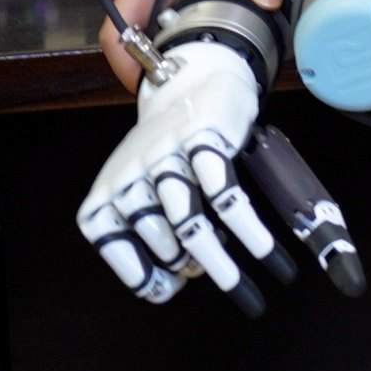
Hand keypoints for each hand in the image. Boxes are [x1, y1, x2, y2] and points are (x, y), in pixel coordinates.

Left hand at [76, 40, 281, 311]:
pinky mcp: (204, 139)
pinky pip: (224, 192)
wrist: (193, 80)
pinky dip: (245, 227)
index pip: (110, 240)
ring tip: (237, 286)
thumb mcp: (143, 186)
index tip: (169, 289)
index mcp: (107, 188)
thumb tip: (186, 275)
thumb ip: (154, 228)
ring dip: (215, 259)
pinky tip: (262, 249)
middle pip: (156, 235)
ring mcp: (166, 154)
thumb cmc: (167, 150)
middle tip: (212, 272)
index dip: (138, 271)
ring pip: (188, 221)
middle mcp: (131, 173)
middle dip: (185, 264)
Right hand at [106, 0, 277, 92]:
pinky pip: (156, 17)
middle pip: (126, 37)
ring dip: (157, 53)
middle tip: (173, 86)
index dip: (125, 61)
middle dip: (144, 65)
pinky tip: (192, 47)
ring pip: (140, 29)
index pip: (117, 28)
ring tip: (185, 74)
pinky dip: (168, 36)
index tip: (146, 82)